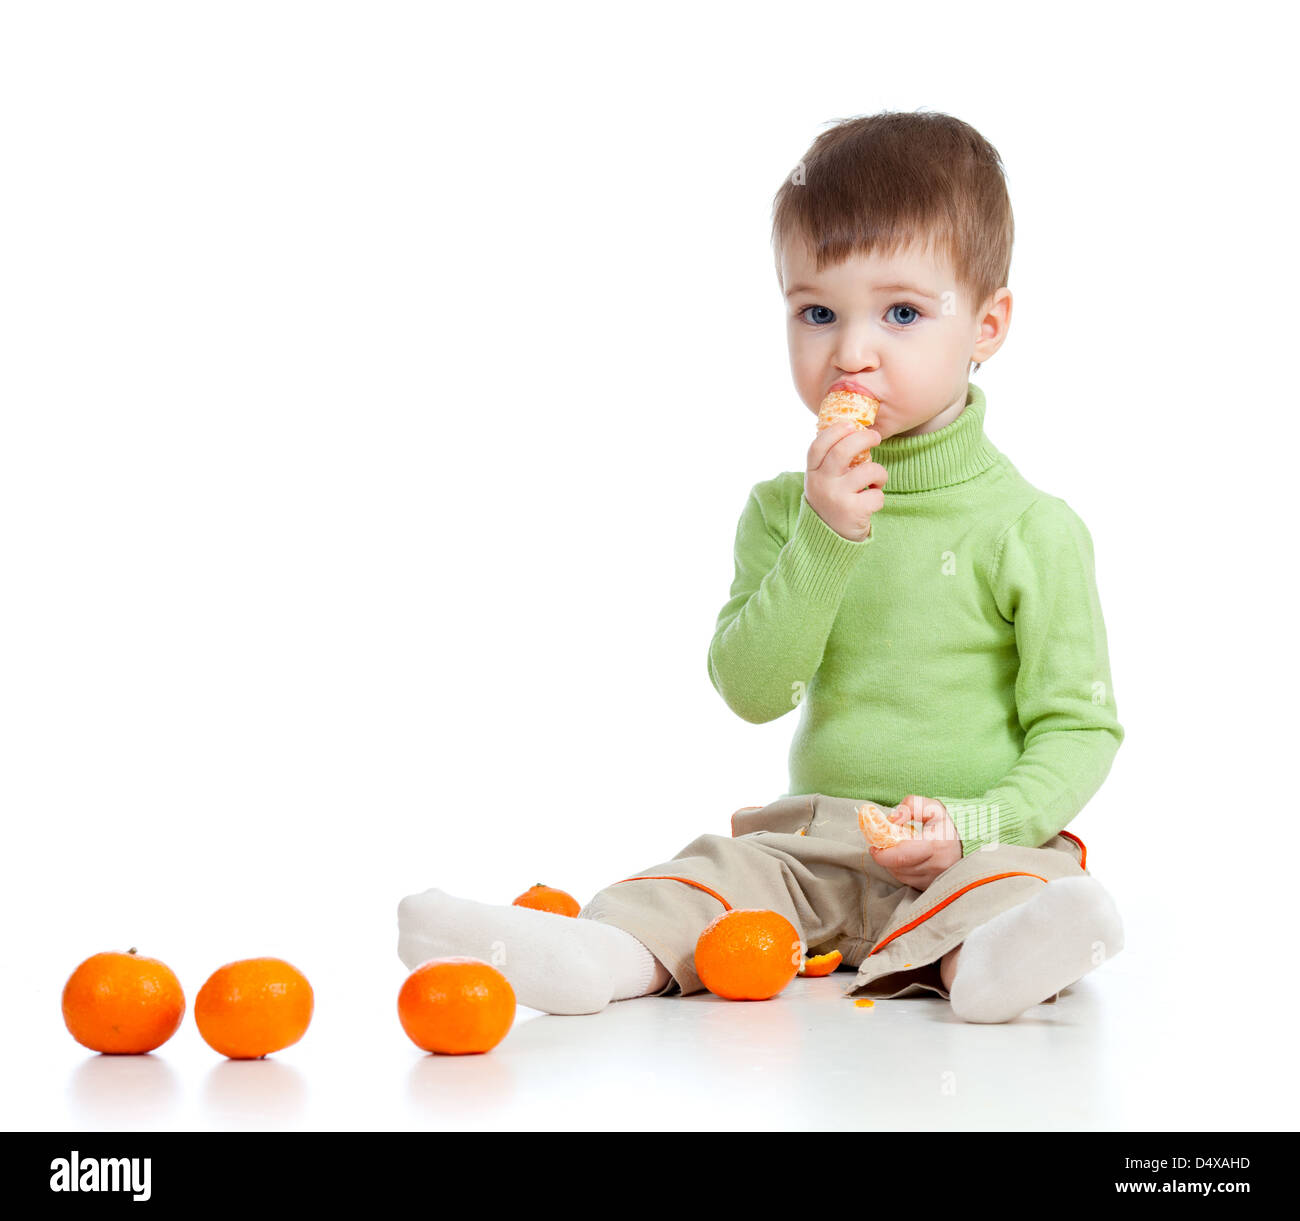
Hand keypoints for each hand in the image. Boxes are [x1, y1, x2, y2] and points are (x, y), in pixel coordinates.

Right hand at [804, 420, 887, 541]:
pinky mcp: (853, 511)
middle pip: (843, 451)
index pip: (819, 445)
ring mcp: (837, 497)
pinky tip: (870, 502)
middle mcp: (821, 484)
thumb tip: (853, 430)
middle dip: (864, 438)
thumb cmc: (831, 503)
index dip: (835, 431)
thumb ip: (830, 461)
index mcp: (812, 473)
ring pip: (869, 470)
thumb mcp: (822, 481)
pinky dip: (879, 497)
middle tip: (876, 437)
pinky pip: (877, 494)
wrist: (827, 541)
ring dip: (880, 474)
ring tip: (876, 482)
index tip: (851, 424)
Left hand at [869, 795, 962, 889]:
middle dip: (885, 856)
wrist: (968, 844)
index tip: (874, 845)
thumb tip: (892, 819)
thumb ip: (911, 806)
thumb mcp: (932, 807)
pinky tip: (906, 860)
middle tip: (882, 845)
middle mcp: (936, 866)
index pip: (900, 856)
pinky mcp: (931, 887)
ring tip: (898, 850)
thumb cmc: (946, 824)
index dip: (881, 852)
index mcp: (935, 845)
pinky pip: (907, 881)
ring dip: (892, 863)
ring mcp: (934, 879)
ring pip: (900, 875)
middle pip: (896, 866)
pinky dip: (902, 870)